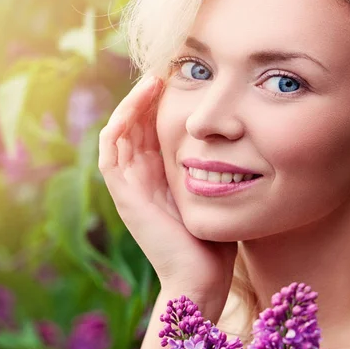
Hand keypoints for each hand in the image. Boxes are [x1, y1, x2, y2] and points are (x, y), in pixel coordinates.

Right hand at [98, 75, 237, 311]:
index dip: (160, 103)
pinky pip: (111, 151)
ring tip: (154, 79)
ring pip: (118, 132)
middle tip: (166, 69)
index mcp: (159, 178)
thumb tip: (239, 141)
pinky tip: (138, 102)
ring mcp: (129, 187)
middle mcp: (140, 179)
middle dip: (146, 97)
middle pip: (134, 126)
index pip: (151, 130)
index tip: (181, 79)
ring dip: (132, 103)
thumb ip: (216, 170)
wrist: (202, 279)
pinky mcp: (123, 195)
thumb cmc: (215, 241)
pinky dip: (120, 124)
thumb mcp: (216, 194)